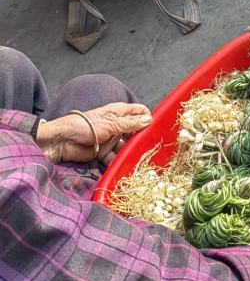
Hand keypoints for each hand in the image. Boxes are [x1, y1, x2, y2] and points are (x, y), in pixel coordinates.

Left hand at [37, 103, 151, 165]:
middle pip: (134, 131)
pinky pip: (115, 158)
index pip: (139, 112)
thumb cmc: (86, 125)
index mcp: (119, 112)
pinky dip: (119, 163)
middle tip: (152, 148)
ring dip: (130, 153)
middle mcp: (117, 125)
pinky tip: (125, 167)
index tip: (157, 129)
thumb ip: (130, 123)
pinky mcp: (103, 153)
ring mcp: (110, 139)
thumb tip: (149, 120)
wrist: (62, 141)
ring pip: (125, 147)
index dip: (148, 119)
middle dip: (141, 139)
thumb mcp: (111, 123)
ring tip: (140, 160)